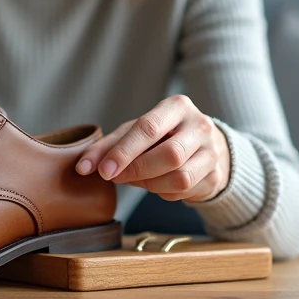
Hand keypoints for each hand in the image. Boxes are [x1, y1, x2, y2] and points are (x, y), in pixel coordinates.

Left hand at [74, 95, 230, 201]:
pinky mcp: (215, 175)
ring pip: (179, 177)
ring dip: (150, 184)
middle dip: (137, 170)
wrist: (203, 147)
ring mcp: (211, 151)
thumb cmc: (161, 136)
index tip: (103, 171)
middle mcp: (200, 125)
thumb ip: (107, 146)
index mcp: (177, 106)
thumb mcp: (134, 133)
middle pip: (169, 154)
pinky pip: (185, 191)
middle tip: (115, 177)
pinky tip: (157, 184)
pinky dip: (163, 192)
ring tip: (138, 179)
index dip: (124, 152)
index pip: (149, 128)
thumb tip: (83, 167)